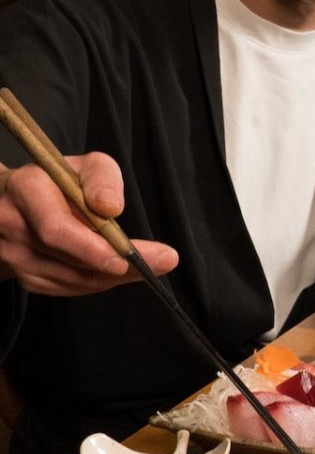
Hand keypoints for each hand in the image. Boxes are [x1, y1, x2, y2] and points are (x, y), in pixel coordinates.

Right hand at [0, 152, 178, 296]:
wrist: (22, 200)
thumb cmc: (60, 180)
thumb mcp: (88, 165)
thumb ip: (103, 179)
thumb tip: (110, 208)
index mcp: (25, 190)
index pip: (56, 229)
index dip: (93, 249)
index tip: (128, 256)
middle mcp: (12, 225)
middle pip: (69, 259)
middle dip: (120, 265)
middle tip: (161, 262)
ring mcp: (14, 255)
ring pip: (73, 279)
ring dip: (114, 276)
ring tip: (144, 265)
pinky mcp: (25, 277)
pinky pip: (69, 288)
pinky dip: (98, 281)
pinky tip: (114, 269)